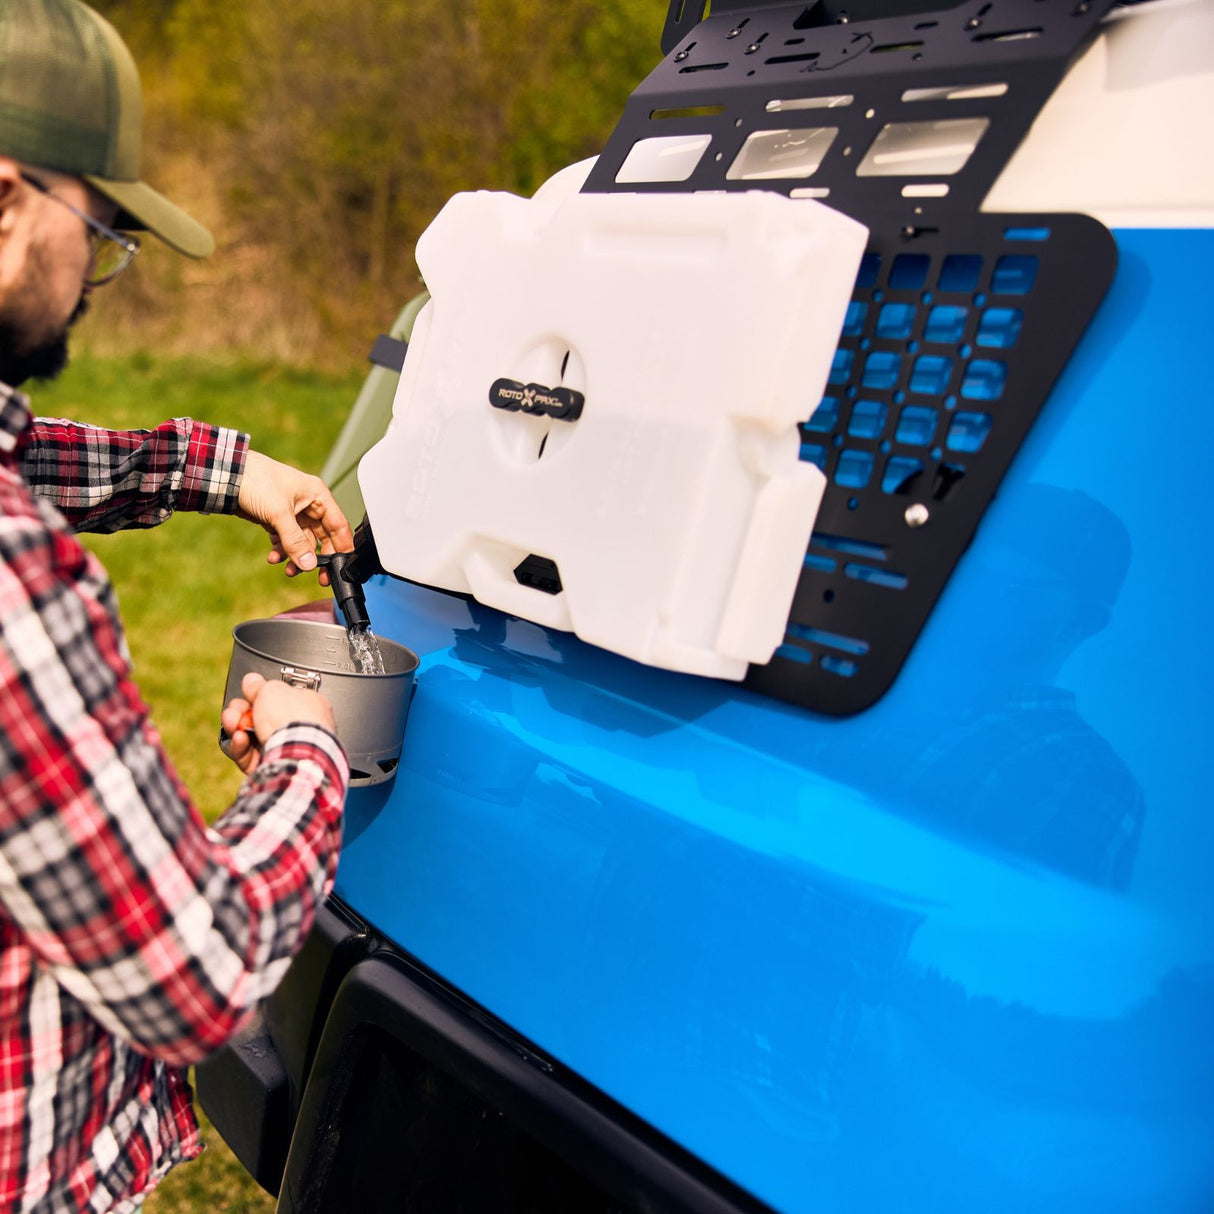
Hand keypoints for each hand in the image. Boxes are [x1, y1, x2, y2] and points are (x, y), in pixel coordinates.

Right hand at [221, 671, 337, 775]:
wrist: (295, 752)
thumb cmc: (292, 719)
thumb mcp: (272, 690)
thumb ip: (259, 686)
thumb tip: (251, 680)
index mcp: (308, 706)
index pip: (280, 699)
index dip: (260, 696)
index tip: (247, 694)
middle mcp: (300, 728)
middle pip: (262, 719)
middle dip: (242, 713)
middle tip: (234, 711)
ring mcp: (287, 749)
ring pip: (253, 738)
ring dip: (238, 729)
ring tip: (233, 723)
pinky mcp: (274, 767)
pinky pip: (251, 757)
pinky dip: (242, 747)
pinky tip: (239, 739)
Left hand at [236, 450, 354, 583]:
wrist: (227, 476)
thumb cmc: (257, 480)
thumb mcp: (280, 513)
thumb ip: (295, 541)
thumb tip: (308, 564)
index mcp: (318, 496)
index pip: (338, 525)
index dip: (342, 547)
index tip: (342, 567)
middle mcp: (309, 505)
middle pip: (322, 538)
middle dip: (318, 558)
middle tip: (319, 577)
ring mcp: (294, 514)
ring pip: (303, 542)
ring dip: (297, 557)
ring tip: (290, 570)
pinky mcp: (278, 520)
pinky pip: (286, 542)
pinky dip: (281, 552)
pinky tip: (273, 558)